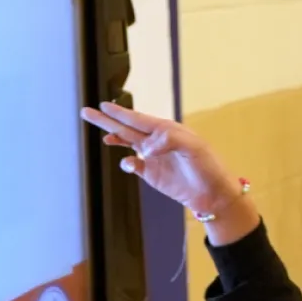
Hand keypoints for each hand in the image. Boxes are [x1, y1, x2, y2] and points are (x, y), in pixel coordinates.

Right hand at [79, 102, 243, 217]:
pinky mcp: (152, 174)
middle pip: (126, 128)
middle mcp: (157, 141)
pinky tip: (124, 161)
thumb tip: (145, 146)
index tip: (104, 106)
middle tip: (88, 112)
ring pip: (127, 143)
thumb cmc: (209, 167)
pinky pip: (133, 165)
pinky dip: (126, 163)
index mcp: (167, 130)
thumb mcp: (194, 147)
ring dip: (113, 137)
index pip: (137, 119)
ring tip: (100, 133)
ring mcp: (153, 158)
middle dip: (107, 120)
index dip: (120, 113)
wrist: (213, 195)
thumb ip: (169, 140)